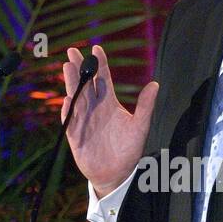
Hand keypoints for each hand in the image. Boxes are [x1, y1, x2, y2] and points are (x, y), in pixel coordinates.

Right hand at [62, 44, 159, 196]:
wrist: (116, 174)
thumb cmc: (129, 150)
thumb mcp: (140, 126)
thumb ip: (145, 106)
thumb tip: (155, 84)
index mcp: (109, 103)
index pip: (103, 79)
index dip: (100, 64)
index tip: (96, 48)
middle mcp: (95, 108)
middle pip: (85, 84)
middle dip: (79, 68)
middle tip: (72, 51)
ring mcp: (84, 120)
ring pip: (76, 98)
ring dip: (72, 83)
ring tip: (67, 67)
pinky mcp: (75, 135)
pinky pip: (70, 121)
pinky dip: (69, 111)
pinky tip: (68, 100)